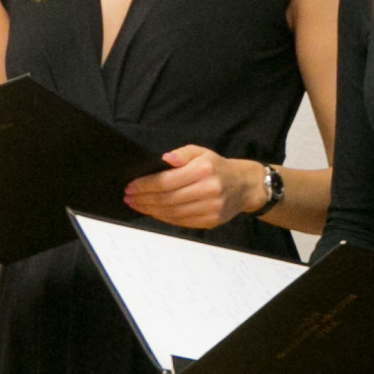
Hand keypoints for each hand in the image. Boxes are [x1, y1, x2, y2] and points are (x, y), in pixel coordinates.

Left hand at [125, 145, 259, 231]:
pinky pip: (181, 221)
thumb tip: (163, 159)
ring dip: (151, 210)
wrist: (244, 186)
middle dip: (144, 199)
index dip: (145, 186)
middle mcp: (208, 190)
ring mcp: (210, 208)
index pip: (166, 181)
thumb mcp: (201, 152)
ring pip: (172, 213)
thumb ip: (181, 154)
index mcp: (203, 170)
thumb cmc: (217, 167)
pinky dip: (164, 218)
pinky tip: (154, 212)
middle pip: (166, 198)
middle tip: (129, 198)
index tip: (130, 187)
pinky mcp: (210, 221)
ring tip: (137, 205)